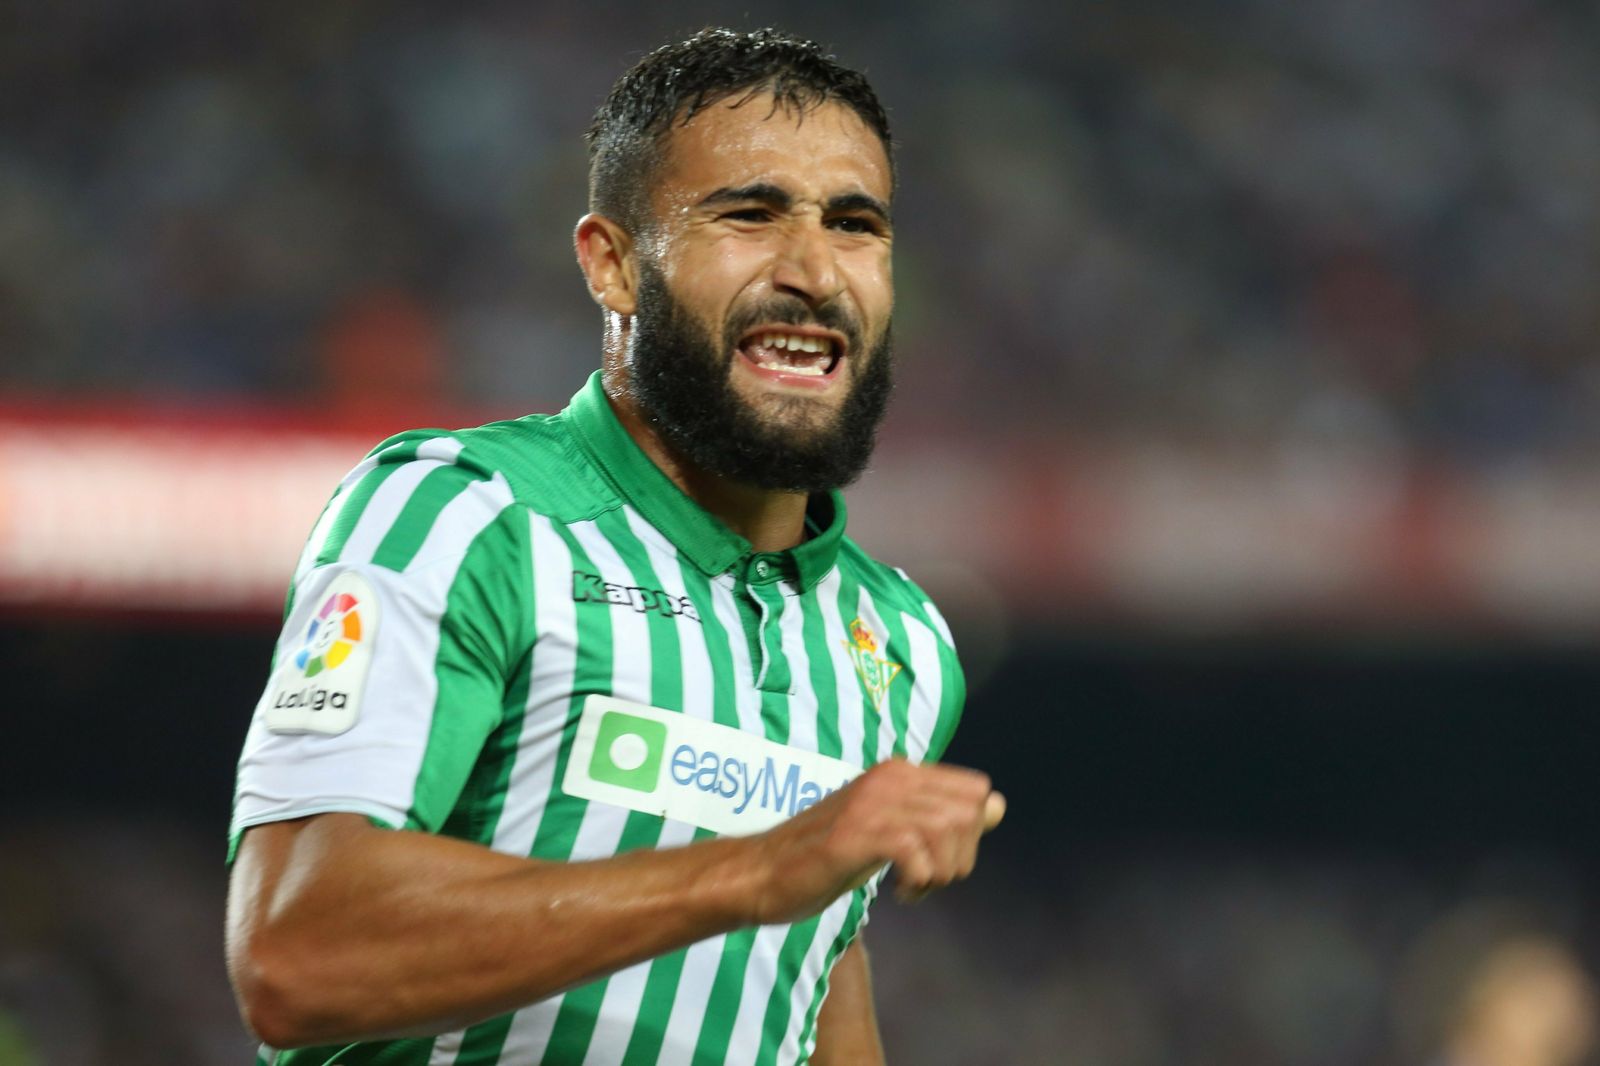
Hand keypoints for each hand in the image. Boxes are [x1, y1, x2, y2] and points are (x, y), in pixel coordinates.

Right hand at [748, 758, 1004, 923]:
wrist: (763, 871)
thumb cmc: (826, 856)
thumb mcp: (893, 832)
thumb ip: (943, 818)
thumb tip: (998, 804)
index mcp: (899, 772)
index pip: (975, 789)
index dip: (971, 834)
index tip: (939, 859)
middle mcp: (889, 778)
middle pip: (969, 811)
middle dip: (961, 856)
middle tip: (928, 879)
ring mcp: (871, 803)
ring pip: (948, 828)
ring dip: (941, 872)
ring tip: (913, 887)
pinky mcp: (855, 834)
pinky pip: (916, 851)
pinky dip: (918, 882)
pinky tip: (898, 893)